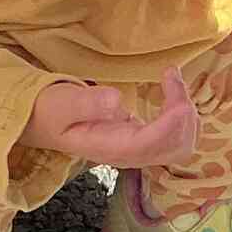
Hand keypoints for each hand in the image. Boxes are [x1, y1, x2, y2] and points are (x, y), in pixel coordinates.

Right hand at [18, 71, 197, 166]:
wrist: (43, 121)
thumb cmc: (51, 111)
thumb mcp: (62, 103)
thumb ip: (87, 103)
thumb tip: (116, 100)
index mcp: (111, 149)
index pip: (152, 143)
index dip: (171, 120)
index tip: (174, 86)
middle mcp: (130, 155)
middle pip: (175, 147)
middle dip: (184, 113)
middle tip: (170, 76)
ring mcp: (139, 150)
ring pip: (181, 145)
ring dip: (188, 115)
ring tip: (173, 80)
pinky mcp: (143, 141)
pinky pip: (177, 138)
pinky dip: (184, 116)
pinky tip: (173, 92)